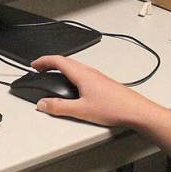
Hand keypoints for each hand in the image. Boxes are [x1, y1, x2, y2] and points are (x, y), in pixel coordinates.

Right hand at [30, 55, 163, 127]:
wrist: (136, 110)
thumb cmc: (114, 108)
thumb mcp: (81, 110)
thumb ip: (59, 107)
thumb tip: (43, 104)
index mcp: (82, 74)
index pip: (58, 60)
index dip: (44, 61)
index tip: (34, 64)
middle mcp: (90, 72)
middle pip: (66, 61)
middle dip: (50, 63)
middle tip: (40, 68)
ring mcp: (97, 76)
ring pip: (75, 67)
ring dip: (62, 68)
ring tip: (53, 76)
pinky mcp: (103, 83)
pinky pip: (83, 73)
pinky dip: (72, 74)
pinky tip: (73, 86)